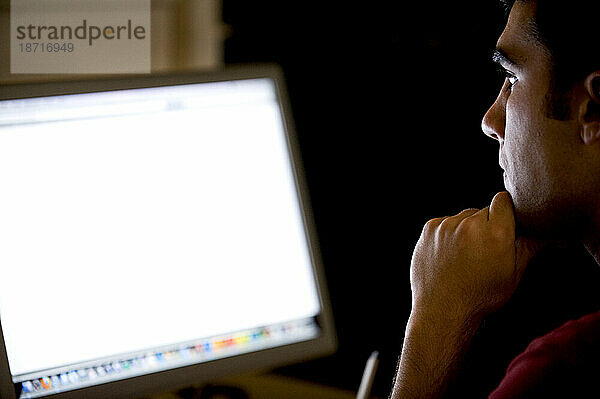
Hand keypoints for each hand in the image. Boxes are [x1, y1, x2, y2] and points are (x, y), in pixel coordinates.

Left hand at [410, 191, 540, 323]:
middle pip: (483, 211)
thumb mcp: (512, 273)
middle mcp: (470, 225)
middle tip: (484, 250)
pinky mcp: (429, 228)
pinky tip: (449, 255)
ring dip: (466, 229)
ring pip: (463, 217)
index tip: (504, 224)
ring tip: (465, 256)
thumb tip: (553, 234)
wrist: (443, 310)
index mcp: (496, 234)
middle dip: (486, 225)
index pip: (503, 200)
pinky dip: (447, 234)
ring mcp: (447, 225)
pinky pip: (444, 223)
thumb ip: (530, 246)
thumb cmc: (481, 296)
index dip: (505, 212)